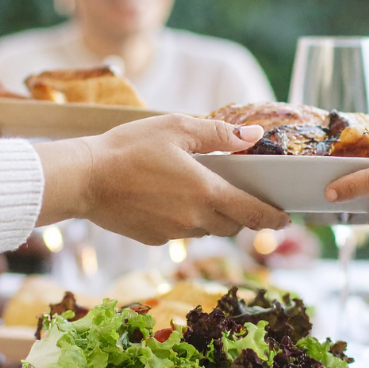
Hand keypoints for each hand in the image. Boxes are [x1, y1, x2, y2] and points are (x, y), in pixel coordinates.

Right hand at [35, 115, 290, 244]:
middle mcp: (194, 219)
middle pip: (232, 224)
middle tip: (240, 196)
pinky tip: (166, 198)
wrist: (83, 178)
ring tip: (197, 190)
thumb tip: (253, 138)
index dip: (273, 217)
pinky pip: (179, 232)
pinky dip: (182, 219)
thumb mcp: (176, 128)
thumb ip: (218, 135)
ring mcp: (173, 233)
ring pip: (206, 229)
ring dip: (210, 216)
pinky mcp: (153, 240)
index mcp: (206, 192)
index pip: (252, 213)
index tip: (285, 218)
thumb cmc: (128, 147)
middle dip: (240, 213)